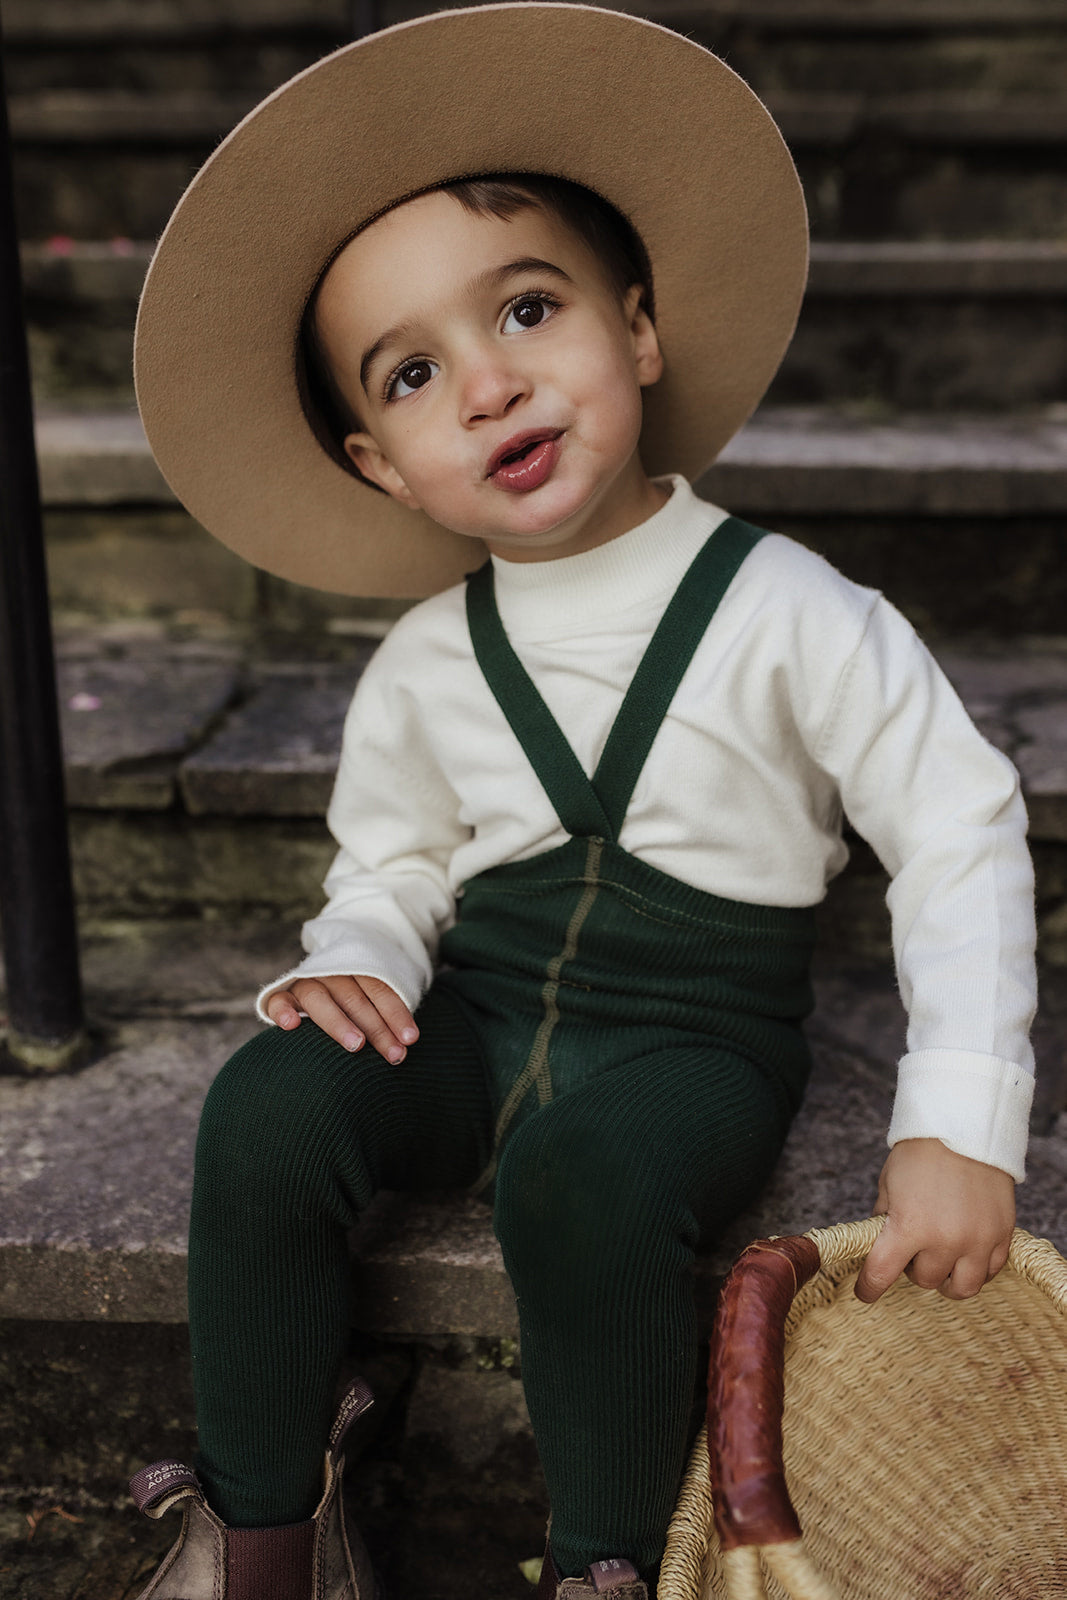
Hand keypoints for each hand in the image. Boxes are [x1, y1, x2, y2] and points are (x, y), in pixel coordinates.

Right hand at [264, 974, 418, 1062]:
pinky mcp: (282, 995)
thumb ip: (383, 1015)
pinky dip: (283, 1011)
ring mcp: (306, 982)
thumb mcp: (373, 998)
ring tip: (356, 1044)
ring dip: (339, 1022)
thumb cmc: (357, 998)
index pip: (380, 990)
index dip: (396, 1014)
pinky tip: (291, 1026)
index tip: (410, 1039)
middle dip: (377, 1029)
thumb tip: (404, 1046)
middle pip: (355, 999)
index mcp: (358, 968)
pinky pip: (279, 1001)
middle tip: (394, 1054)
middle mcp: (331, 972)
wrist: (323, 973)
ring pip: (320, 999)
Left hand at [854, 1138, 1014, 1303]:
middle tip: (911, 1248)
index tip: (865, 1292)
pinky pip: (990, 1272)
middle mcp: (945, 1240)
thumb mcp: (888, 1184)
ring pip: (961, 1288)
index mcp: (909, 1227)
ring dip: (946, 1279)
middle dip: (911, 1267)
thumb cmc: (921, 1152)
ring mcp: (977, 1240)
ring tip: (940, 1261)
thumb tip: (881, 1244)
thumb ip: (884, 1218)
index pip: (881, 1275)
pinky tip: (966, 1255)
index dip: (869, 1288)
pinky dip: (976, 1269)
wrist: (964, 1126)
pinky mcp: (1001, 1235)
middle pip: (923, 1280)